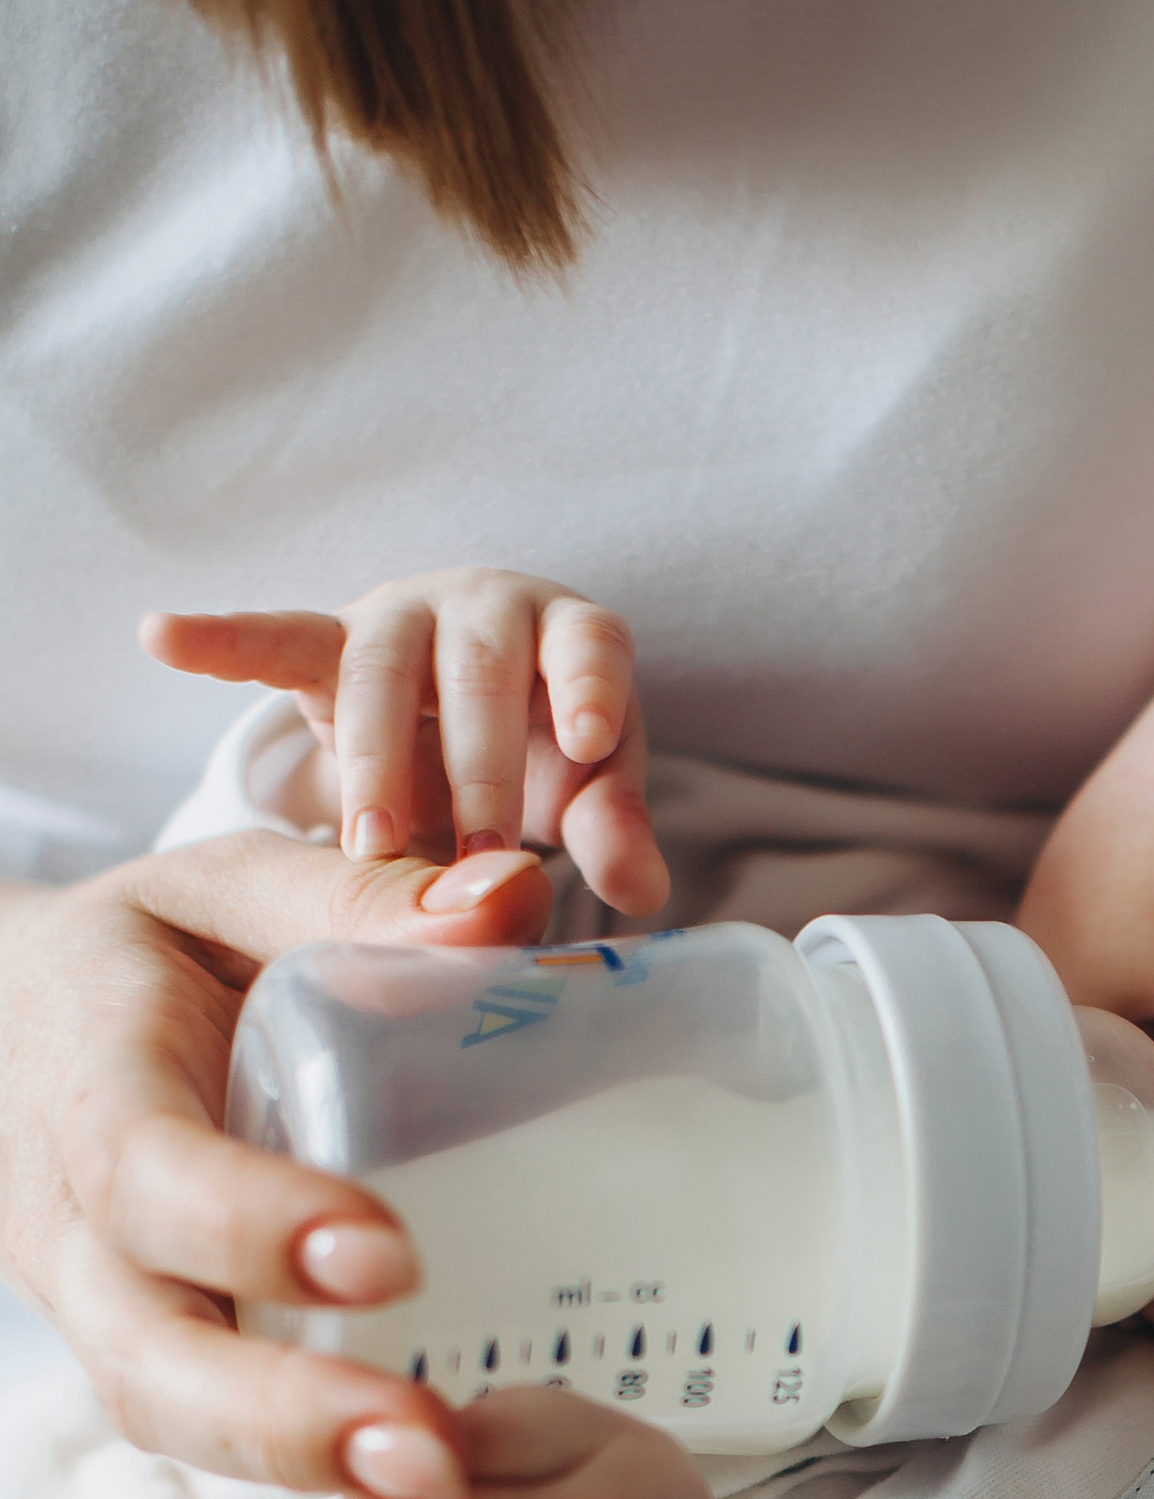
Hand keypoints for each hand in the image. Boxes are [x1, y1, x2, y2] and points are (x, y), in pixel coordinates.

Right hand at [0, 831, 554, 1489]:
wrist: (22, 1029)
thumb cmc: (148, 959)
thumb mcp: (228, 890)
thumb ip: (356, 894)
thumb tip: (511, 901)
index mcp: (92, 1084)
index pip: (148, 1172)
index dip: (251, 1225)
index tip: (385, 1256)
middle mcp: (80, 1224)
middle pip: (148, 1351)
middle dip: (280, 1414)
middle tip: (423, 1446)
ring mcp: (108, 1307)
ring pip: (172, 1416)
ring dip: (299, 1468)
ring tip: (437, 1491)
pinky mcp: (160, 1355)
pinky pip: (215, 1434)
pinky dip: (310, 1473)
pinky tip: (428, 1494)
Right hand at [142, 569, 668, 915]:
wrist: (471, 721)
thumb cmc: (546, 754)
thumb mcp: (585, 793)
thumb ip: (614, 830)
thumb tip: (645, 891)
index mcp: (565, 634)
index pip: (587, 644)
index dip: (588, 685)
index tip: (588, 741)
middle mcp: (483, 607)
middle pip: (477, 671)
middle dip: (475, 768)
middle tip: (474, 858)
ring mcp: (400, 619)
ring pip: (381, 671)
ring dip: (376, 759)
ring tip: (373, 845)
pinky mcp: (328, 645)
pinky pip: (274, 637)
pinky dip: (220, 639)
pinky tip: (163, 637)